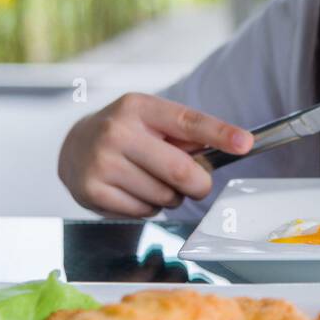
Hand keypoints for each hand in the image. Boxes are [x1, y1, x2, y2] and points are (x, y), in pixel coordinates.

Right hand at [58, 93, 252, 217]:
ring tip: (154, 181)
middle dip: (200, 184)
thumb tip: (231, 146)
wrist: (74, 147)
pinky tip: (135, 191)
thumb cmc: (127, 132)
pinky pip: (144, 211)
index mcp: (139, 107)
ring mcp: (102, 162)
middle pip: (181, 171)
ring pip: (164, 196)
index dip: (221, 134)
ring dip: (172, 197)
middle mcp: (117, 132)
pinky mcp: (92, 191)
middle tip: (198, 184)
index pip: (188, 122)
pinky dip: (150, 208)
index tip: (245, 143)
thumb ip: (186, 135)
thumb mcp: (152, 120)